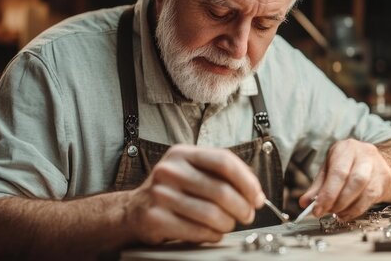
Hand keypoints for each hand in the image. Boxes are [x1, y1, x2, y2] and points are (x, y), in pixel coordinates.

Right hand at [123, 144, 264, 244]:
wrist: (132, 210)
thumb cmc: (172, 191)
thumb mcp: (191, 171)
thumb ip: (220, 175)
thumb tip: (255, 193)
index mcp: (183, 154)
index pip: (223, 161)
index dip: (247, 181)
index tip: (258, 196)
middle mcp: (170, 170)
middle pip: (221, 190)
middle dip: (242, 207)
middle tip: (248, 215)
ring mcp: (160, 194)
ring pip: (212, 214)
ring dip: (228, 224)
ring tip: (228, 224)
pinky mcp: (156, 218)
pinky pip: (197, 231)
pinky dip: (212, 235)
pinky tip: (213, 233)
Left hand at [299, 139, 390, 220]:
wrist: (377, 162)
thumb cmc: (348, 165)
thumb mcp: (330, 169)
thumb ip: (318, 186)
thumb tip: (304, 203)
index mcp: (346, 148)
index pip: (338, 172)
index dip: (327, 194)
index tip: (317, 210)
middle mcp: (364, 154)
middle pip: (354, 181)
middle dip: (338, 201)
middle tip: (327, 212)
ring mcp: (377, 166)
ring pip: (365, 191)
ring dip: (348, 207)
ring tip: (336, 213)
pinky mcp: (385, 179)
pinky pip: (372, 198)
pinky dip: (357, 210)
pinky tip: (347, 214)